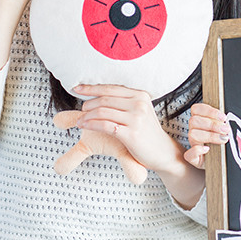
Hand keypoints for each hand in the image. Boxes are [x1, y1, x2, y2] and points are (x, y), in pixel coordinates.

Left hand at [57, 85, 186, 176]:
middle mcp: (139, 104)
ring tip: (80, 121)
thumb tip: (98, 97)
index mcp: (140, 95)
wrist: (163, 152)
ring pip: (103, 112)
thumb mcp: (140, 111)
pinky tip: (85, 126)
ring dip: (87, 116)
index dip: (91, 88)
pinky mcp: (132, 134)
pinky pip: (105, 125)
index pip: (111, 88)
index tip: (77, 88)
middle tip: (81, 111)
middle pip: (105, 99)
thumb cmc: (147, 132)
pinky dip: (91, 124)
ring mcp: (136, 119)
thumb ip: (124, 102)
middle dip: (88, 104)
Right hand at [184, 103, 230, 168]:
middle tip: (226, 129)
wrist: (220, 162)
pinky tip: (207, 149)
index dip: (209, 111)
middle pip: (195, 121)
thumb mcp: (222, 130)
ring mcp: (192, 144)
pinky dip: (197, 151)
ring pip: (193, 134)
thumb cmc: (221, 144)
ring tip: (223, 139)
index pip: (196, 109)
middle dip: (213, 124)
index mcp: (199, 121)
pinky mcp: (193, 158)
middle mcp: (194, 131)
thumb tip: (226, 120)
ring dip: (210, 136)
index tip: (223, 117)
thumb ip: (222, 122)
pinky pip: (189, 154)